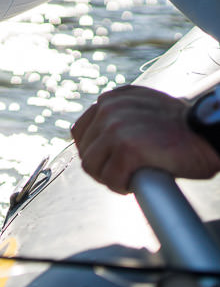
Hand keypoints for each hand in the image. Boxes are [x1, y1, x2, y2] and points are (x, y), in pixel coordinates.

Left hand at [71, 86, 219, 193]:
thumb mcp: (142, 111)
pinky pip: (111, 179)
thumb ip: (119, 118)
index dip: (93, 152)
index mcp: (111, 99)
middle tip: (126, 173)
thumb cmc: (182, 129)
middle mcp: (109, 108)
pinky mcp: (129, 148)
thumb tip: (97, 143)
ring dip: (110, 178)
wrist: (210, 134)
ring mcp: (117, 127)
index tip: (110, 162)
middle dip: (102, 168)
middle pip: (85, 151)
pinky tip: (137, 183)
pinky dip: (122, 187)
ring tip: (132, 177)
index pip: (80, 132)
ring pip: (92, 166)